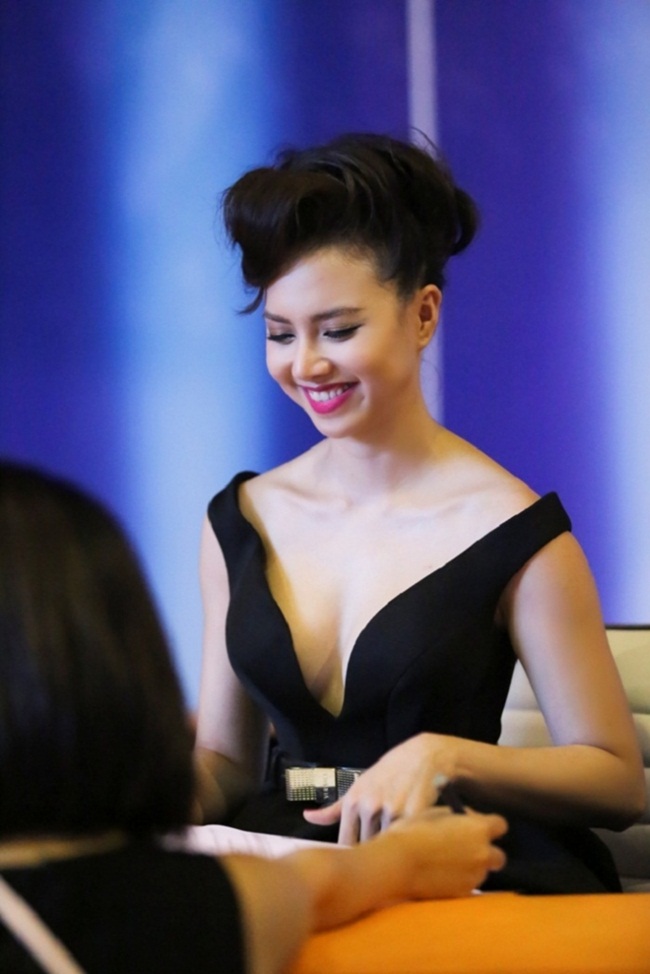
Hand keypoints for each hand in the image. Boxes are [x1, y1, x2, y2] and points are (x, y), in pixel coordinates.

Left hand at [303, 733, 459, 843]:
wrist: (423, 756)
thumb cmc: (388, 771)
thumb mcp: (359, 785)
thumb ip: (334, 808)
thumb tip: (307, 817)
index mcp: (353, 801)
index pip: (346, 842)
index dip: (353, 852)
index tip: (360, 857)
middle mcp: (369, 806)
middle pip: (367, 846)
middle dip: (375, 850)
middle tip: (385, 848)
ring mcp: (391, 810)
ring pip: (387, 845)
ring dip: (394, 845)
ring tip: (402, 837)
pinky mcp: (414, 814)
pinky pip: (407, 839)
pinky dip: (410, 840)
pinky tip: (415, 833)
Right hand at [381, 807, 507, 899]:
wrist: (398, 864)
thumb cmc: (413, 832)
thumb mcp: (436, 813)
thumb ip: (457, 816)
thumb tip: (465, 819)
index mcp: (478, 828)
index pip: (500, 825)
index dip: (489, 825)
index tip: (475, 825)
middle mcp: (483, 853)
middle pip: (498, 855)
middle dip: (485, 852)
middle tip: (465, 848)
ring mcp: (475, 876)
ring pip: (482, 871)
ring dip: (471, 866)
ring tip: (446, 863)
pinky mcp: (463, 893)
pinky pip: (469, 884)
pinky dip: (460, 880)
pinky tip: (441, 875)